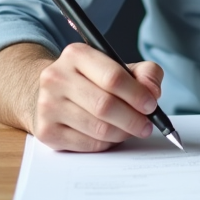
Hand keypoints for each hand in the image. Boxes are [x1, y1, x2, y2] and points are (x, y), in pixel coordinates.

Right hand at [30, 42, 164, 151]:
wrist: (52, 93)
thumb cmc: (92, 80)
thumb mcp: (118, 67)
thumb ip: (145, 73)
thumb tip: (152, 92)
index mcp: (76, 54)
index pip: (113, 77)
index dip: (137, 94)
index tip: (151, 105)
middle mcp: (56, 77)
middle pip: (104, 105)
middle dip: (133, 119)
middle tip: (146, 125)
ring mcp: (47, 105)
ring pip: (97, 128)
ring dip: (122, 133)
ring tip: (130, 130)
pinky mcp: (46, 131)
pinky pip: (87, 144)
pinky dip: (106, 144)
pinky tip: (111, 136)